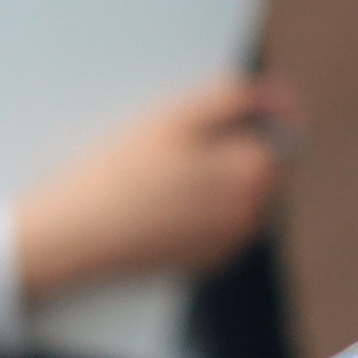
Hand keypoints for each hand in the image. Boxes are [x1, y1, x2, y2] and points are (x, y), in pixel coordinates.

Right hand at [12, 74, 292, 297]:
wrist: (74, 237)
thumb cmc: (119, 173)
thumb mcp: (174, 118)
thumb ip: (233, 99)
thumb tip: (278, 95)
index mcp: (251, 179)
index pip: (283, 135)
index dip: (266, 112)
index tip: (247, 100)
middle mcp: (248, 218)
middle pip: (261, 167)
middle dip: (238, 145)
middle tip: (185, 133)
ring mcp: (225, 245)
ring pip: (238, 195)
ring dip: (218, 176)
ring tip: (166, 165)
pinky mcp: (202, 261)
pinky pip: (216, 223)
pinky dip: (200, 206)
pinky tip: (159, 198)